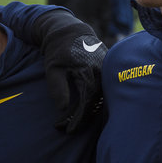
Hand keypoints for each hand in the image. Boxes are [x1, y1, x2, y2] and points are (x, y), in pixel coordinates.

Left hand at [33, 9, 105, 132]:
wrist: (70, 31)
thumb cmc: (59, 50)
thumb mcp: (53, 68)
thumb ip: (58, 88)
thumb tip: (63, 108)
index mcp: (89, 72)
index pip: (86, 104)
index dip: (77, 120)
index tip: (66, 130)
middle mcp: (102, 73)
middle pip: (96, 105)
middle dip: (82, 120)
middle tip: (67, 129)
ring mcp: (108, 72)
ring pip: (102, 99)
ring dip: (89, 113)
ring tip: (74, 123)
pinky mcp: (108, 72)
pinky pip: (105, 92)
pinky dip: (96, 103)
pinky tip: (85, 112)